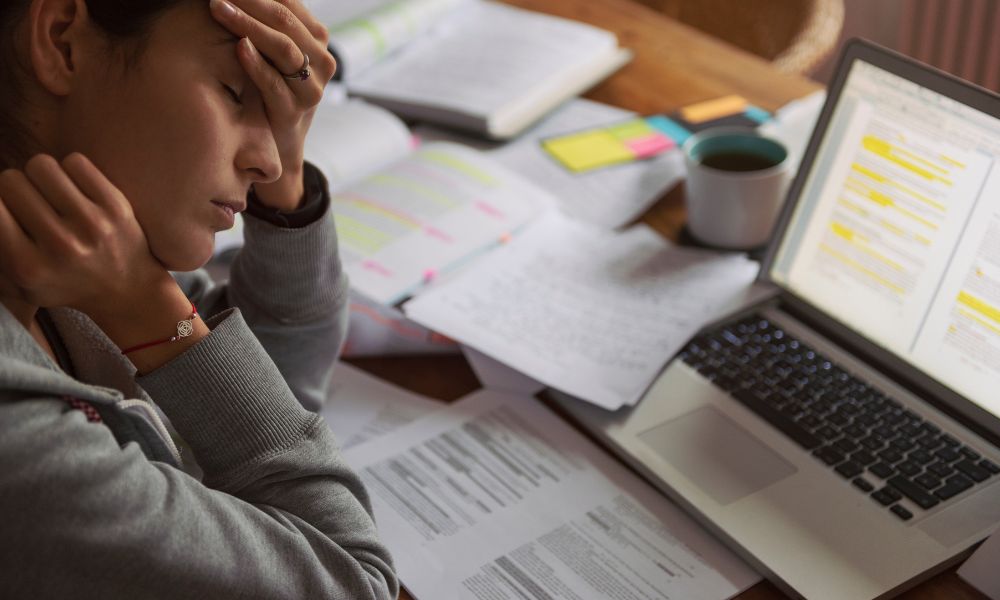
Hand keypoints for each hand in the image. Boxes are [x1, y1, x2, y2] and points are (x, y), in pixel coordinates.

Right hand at [0, 154, 172, 318]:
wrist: (127, 289)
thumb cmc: (64, 282)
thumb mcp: (19, 284)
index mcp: (27, 266)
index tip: (6, 208)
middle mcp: (60, 245)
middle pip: (11, 180)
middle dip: (14, 188)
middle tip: (29, 202)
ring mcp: (91, 224)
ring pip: (41, 165)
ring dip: (41, 176)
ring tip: (50, 194)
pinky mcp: (116, 206)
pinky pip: (75, 161)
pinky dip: (70, 170)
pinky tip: (75, 190)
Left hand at [209, 0, 336, 210]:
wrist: (280, 142)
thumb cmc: (271, 88)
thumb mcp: (274, 52)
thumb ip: (267, 24)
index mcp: (317, 40)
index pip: (289, 4)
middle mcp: (322, 61)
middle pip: (285, 21)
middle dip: (249, 2)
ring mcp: (311, 88)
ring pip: (283, 49)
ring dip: (248, 26)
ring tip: (220, 10)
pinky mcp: (295, 112)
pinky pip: (274, 83)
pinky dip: (256, 64)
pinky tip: (238, 47)